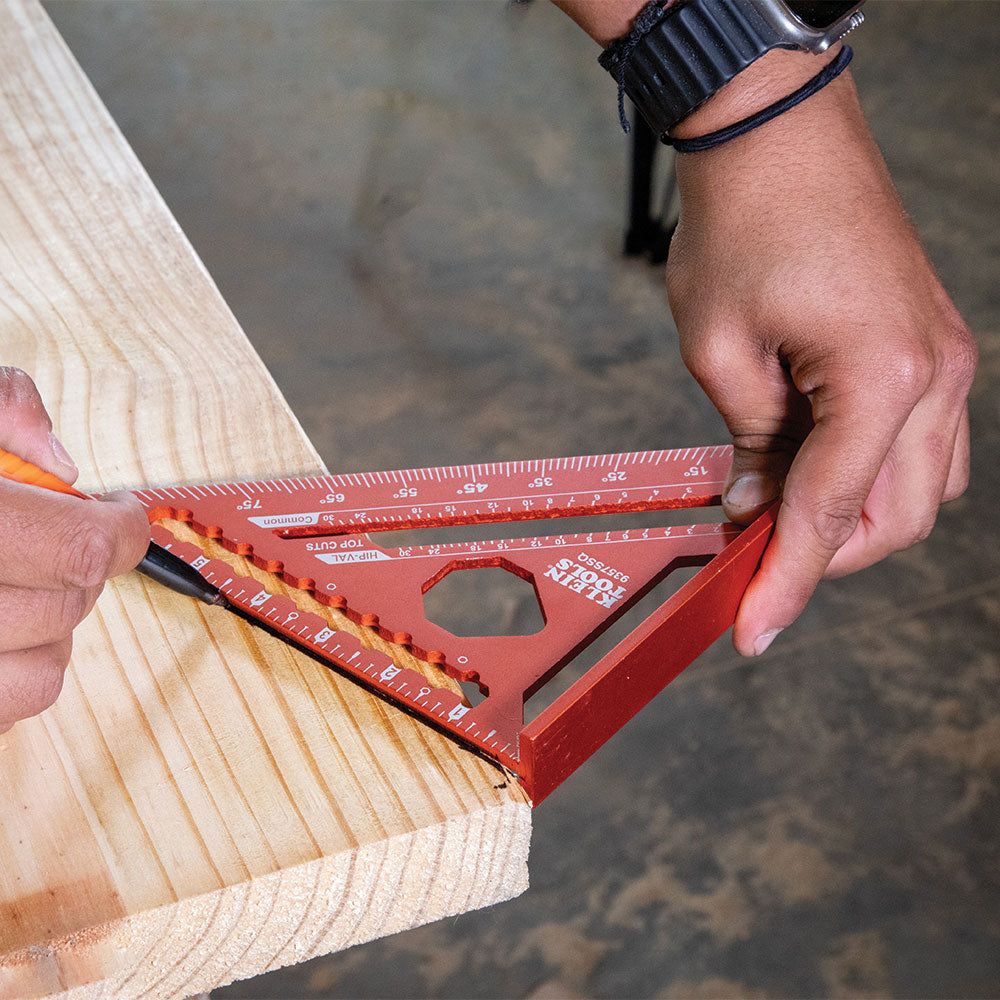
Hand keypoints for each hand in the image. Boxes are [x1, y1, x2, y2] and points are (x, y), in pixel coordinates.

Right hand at [0, 368, 149, 730]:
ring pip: (45, 672)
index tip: (120, 514)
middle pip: (73, 604)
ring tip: (20, 585)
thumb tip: (63, 466)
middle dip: (83, 566)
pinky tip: (0, 629)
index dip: (122, 529)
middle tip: (59, 537)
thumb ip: (2, 408)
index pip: (86, 546)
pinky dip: (14, 673)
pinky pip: (5, 710)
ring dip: (52, 626)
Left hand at [666, 51, 976, 654]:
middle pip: (895, 519)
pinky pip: (920, 444)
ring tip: (774, 506)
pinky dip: (868, 473)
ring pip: (918, 490)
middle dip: (821, 552)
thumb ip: (749, 444)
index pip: (831, 513)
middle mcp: (936, 376)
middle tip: (749, 556)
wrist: (775, 134)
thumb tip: (757, 503)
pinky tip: (811, 465)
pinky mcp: (933, 347)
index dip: (786, 582)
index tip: (753, 633)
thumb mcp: (719, 352)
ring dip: (848, 516)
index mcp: (885, 378)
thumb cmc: (741, 226)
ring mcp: (946, 360)